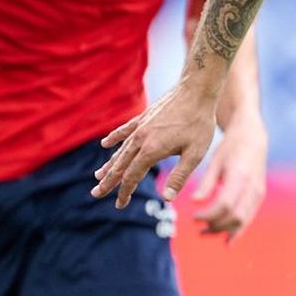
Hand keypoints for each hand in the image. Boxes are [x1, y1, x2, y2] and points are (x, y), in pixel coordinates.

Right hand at [94, 78, 219, 209]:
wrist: (196, 90)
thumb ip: (179, 177)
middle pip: (120, 165)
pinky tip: (105, 144)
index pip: (132, 177)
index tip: (119, 205)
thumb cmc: (199, 123)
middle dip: (109, 181)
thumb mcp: (194, 154)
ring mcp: (140, 127)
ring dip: (109, 165)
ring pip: (120, 150)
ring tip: (98, 176)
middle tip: (96, 194)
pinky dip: (114, 138)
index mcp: (151, 151)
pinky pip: (124, 130)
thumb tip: (166, 199)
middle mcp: (141, 139)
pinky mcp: (143, 117)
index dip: (124, 192)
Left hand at [191, 119, 267, 240]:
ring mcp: (258, 193)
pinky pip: (248, 218)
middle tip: (198, 227)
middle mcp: (252, 187)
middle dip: (215, 226)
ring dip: (223, 230)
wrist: (252, 138)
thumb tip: (193, 202)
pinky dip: (237, 230)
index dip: (208, 214)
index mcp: (239, 176)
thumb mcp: (214, 162)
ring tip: (205, 232)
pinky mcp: (259, 197)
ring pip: (242, 221)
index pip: (224, 204)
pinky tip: (226, 239)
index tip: (193, 217)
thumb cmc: (230, 148)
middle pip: (235, 216)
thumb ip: (205, 183)